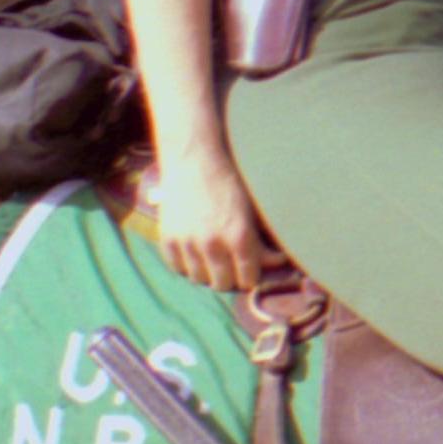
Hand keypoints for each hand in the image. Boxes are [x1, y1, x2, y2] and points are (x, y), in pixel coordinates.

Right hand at [151, 147, 266, 292]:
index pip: (248, 279)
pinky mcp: (168, 239)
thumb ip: (261, 241)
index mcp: (239, 236)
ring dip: (207, 272)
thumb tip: (275, 262)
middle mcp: (212, 244)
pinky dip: (186, 264)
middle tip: (233, 266)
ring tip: (213, 258)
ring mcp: (187, 243)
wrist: (194, 159)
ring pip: (200, 279)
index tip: (252, 270)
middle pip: (223, 284)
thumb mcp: (252, 211)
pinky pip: (178, 268)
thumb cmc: (230, 182)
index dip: (252, 276)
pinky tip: (195, 252)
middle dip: (231, 277)